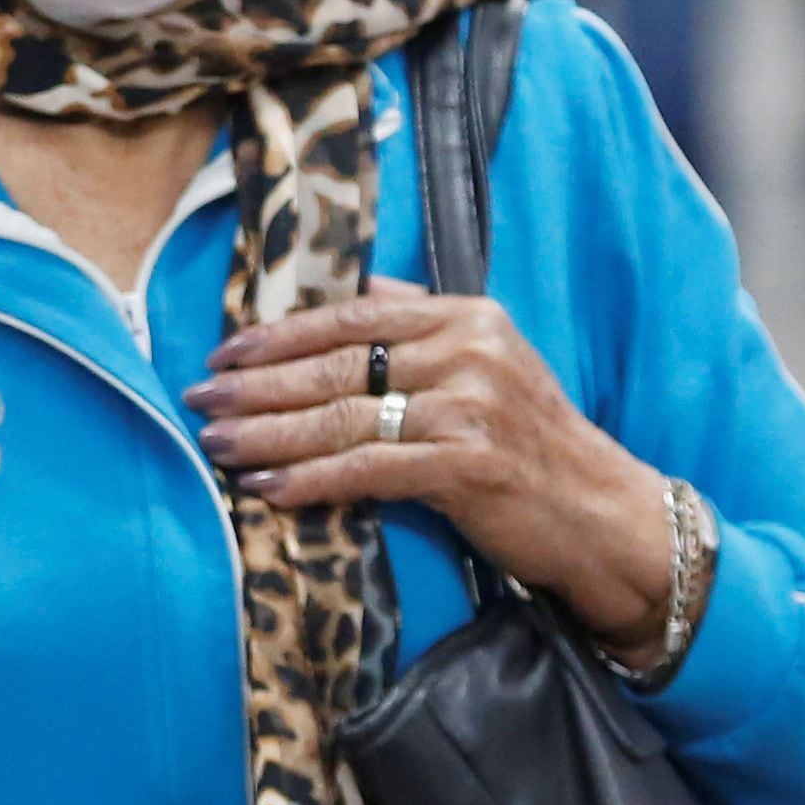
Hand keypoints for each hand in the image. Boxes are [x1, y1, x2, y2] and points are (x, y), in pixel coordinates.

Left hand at [194, 291, 679, 653]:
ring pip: (344, 417)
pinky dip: (310, 480)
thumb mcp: (492, 364)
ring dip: (269, 433)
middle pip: (338, 364)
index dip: (282, 334)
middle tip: (201, 398)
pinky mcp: (467, 465)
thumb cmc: (536, 445)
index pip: (354, 316)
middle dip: (259, 384)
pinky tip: (267, 487)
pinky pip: (367, 470)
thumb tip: (358, 289)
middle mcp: (468, 352)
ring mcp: (469, 408)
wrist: (603, 515)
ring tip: (217, 442)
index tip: (226, 351)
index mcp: (467, 317)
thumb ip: (426, 323)